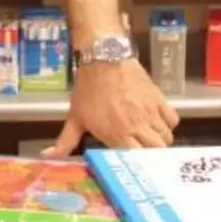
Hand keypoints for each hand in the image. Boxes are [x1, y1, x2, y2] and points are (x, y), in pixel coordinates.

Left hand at [43, 59, 179, 155]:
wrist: (103, 58)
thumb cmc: (87, 89)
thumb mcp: (74, 117)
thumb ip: (65, 141)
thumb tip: (48, 156)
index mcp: (116, 134)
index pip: (136, 159)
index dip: (136, 163)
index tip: (133, 163)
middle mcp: (136, 126)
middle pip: (156, 151)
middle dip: (151, 155)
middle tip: (144, 152)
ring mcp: (150, 113)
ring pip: (166, 137)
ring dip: (159, 141)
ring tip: (149, 138)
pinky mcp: (159, 99)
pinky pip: (172, 119)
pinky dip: (168, 124)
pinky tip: (157, 122)